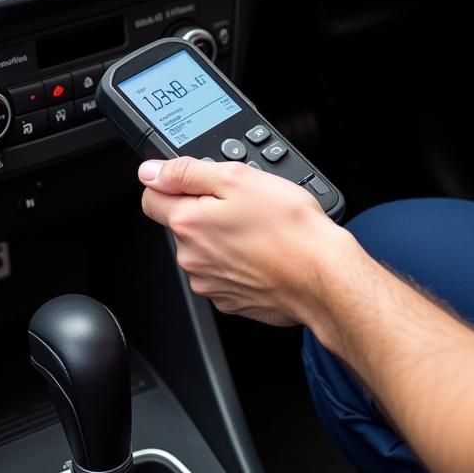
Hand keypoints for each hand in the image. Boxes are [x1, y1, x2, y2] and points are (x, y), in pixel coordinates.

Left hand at [138, 157, 348, 326]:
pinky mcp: (231, 300)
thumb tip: (151, 171)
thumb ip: (187, 172)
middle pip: (181, 223)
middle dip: (203, 210)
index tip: (194, 181)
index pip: (151, 198)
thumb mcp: (237, 178)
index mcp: (188, 224)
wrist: (322, 276)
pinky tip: (261, 251)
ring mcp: (211, 283)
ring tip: (257, 228)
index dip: (170, 183)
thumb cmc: (289, 228)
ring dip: (221, 236)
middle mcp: (192, 258)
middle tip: (241, 203)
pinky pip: (223, 272)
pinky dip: (237, 260)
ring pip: (203, 249)